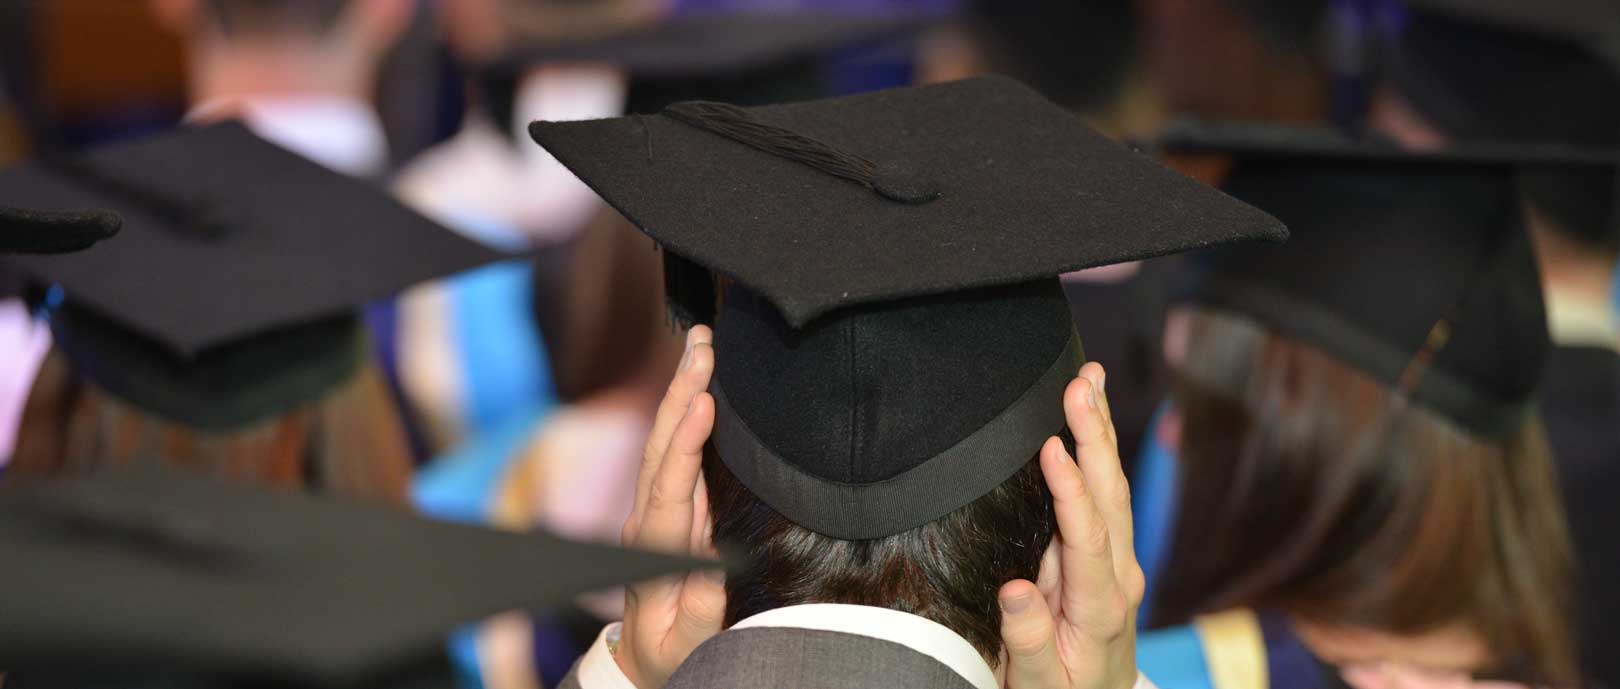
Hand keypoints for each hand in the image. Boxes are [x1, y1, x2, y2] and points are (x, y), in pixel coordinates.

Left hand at [615, 326, 726, 688]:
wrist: (640, 657)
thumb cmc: (668, 652)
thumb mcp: (684, 643)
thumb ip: (699, 610)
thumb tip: (716, 564)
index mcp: (654, 547)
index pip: (670, 485)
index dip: (687, 443)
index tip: (703, 401)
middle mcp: (650, 516)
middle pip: (663, 445)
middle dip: (682, 390)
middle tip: (702, 343)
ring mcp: (656, 506)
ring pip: (667, 439)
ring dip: (683, 389)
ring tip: (700, 344)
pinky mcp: (669, 501)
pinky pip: (677, 448)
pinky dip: (688, 410)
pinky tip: (700, 380)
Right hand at [998, 363, 1146, 688]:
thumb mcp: (1039, 686)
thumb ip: (1027, 641)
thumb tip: (1015, 590)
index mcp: (1100, 607)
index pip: (1087, 537)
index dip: (1071, 490)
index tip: (1052, 446)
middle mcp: (1119, 576)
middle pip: (1110, 496)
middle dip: (1094, 435)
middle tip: (1080, 383)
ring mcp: (1119, 562)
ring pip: (1114, 486)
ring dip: (1100, 430)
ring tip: (1088, 378)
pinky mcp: (1110, 554)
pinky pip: (1107, 494)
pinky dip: (1099, 449)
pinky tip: (1088, 416)